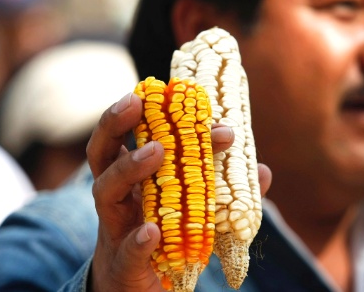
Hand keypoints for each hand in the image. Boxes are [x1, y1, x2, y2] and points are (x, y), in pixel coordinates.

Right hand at [86, 93, 271, 291]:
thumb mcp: (194, 209)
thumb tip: (262, 171)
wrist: (138, 290)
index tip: (169, 92)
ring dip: (129, 168)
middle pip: (101, 154)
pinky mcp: (122, 265)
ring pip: (105, 192)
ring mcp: (115, 230)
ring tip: (156, 151)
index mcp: (133, 180)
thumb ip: (224, 189)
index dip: (142, 113)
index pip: (128, 138)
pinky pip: (125, 250)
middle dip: (114, 124)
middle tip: (137, 101)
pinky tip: (153, 230)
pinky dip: (138, 240)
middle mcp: (117, 198)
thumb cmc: (166, 241)